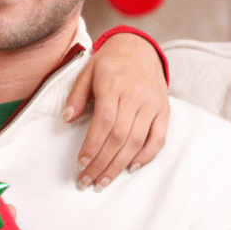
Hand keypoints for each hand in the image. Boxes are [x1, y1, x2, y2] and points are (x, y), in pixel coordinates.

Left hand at [65, 32, 168, 189]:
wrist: (139, 48)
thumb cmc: (109, 62)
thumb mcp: (86, 71)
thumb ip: (76, 95)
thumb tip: (66, 118)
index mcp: (113, 85)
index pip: (104, 121)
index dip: (93, 145)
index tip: (81, 163)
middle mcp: (136, 96)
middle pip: (120, 136)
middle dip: (102, 162)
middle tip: (87, 181)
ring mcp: (152, 104)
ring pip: (137, 140)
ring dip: (119, 164)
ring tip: (104, 181)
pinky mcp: (164, 110)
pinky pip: (159, 138)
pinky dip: (146, 155)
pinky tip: (130, 167)